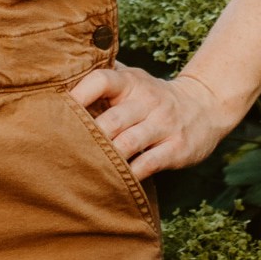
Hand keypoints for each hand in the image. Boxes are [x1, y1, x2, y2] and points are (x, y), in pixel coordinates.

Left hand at [69, 60, 238, 180]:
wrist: (205, 106)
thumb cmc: (152, 97)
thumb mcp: (133, 80)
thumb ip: (102, 78)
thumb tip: (56, 78)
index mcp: (131, 82)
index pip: (102, 80)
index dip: (78, 95)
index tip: (55, 111)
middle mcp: (148, 100)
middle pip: (111, 120)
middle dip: (87, 137)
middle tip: (61, 152)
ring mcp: (164, 124)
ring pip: (128, 144)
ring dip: (105, 158)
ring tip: (82, 169)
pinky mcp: (177, 148)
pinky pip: (148, 164)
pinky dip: (129, 174)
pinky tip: (112, 181)